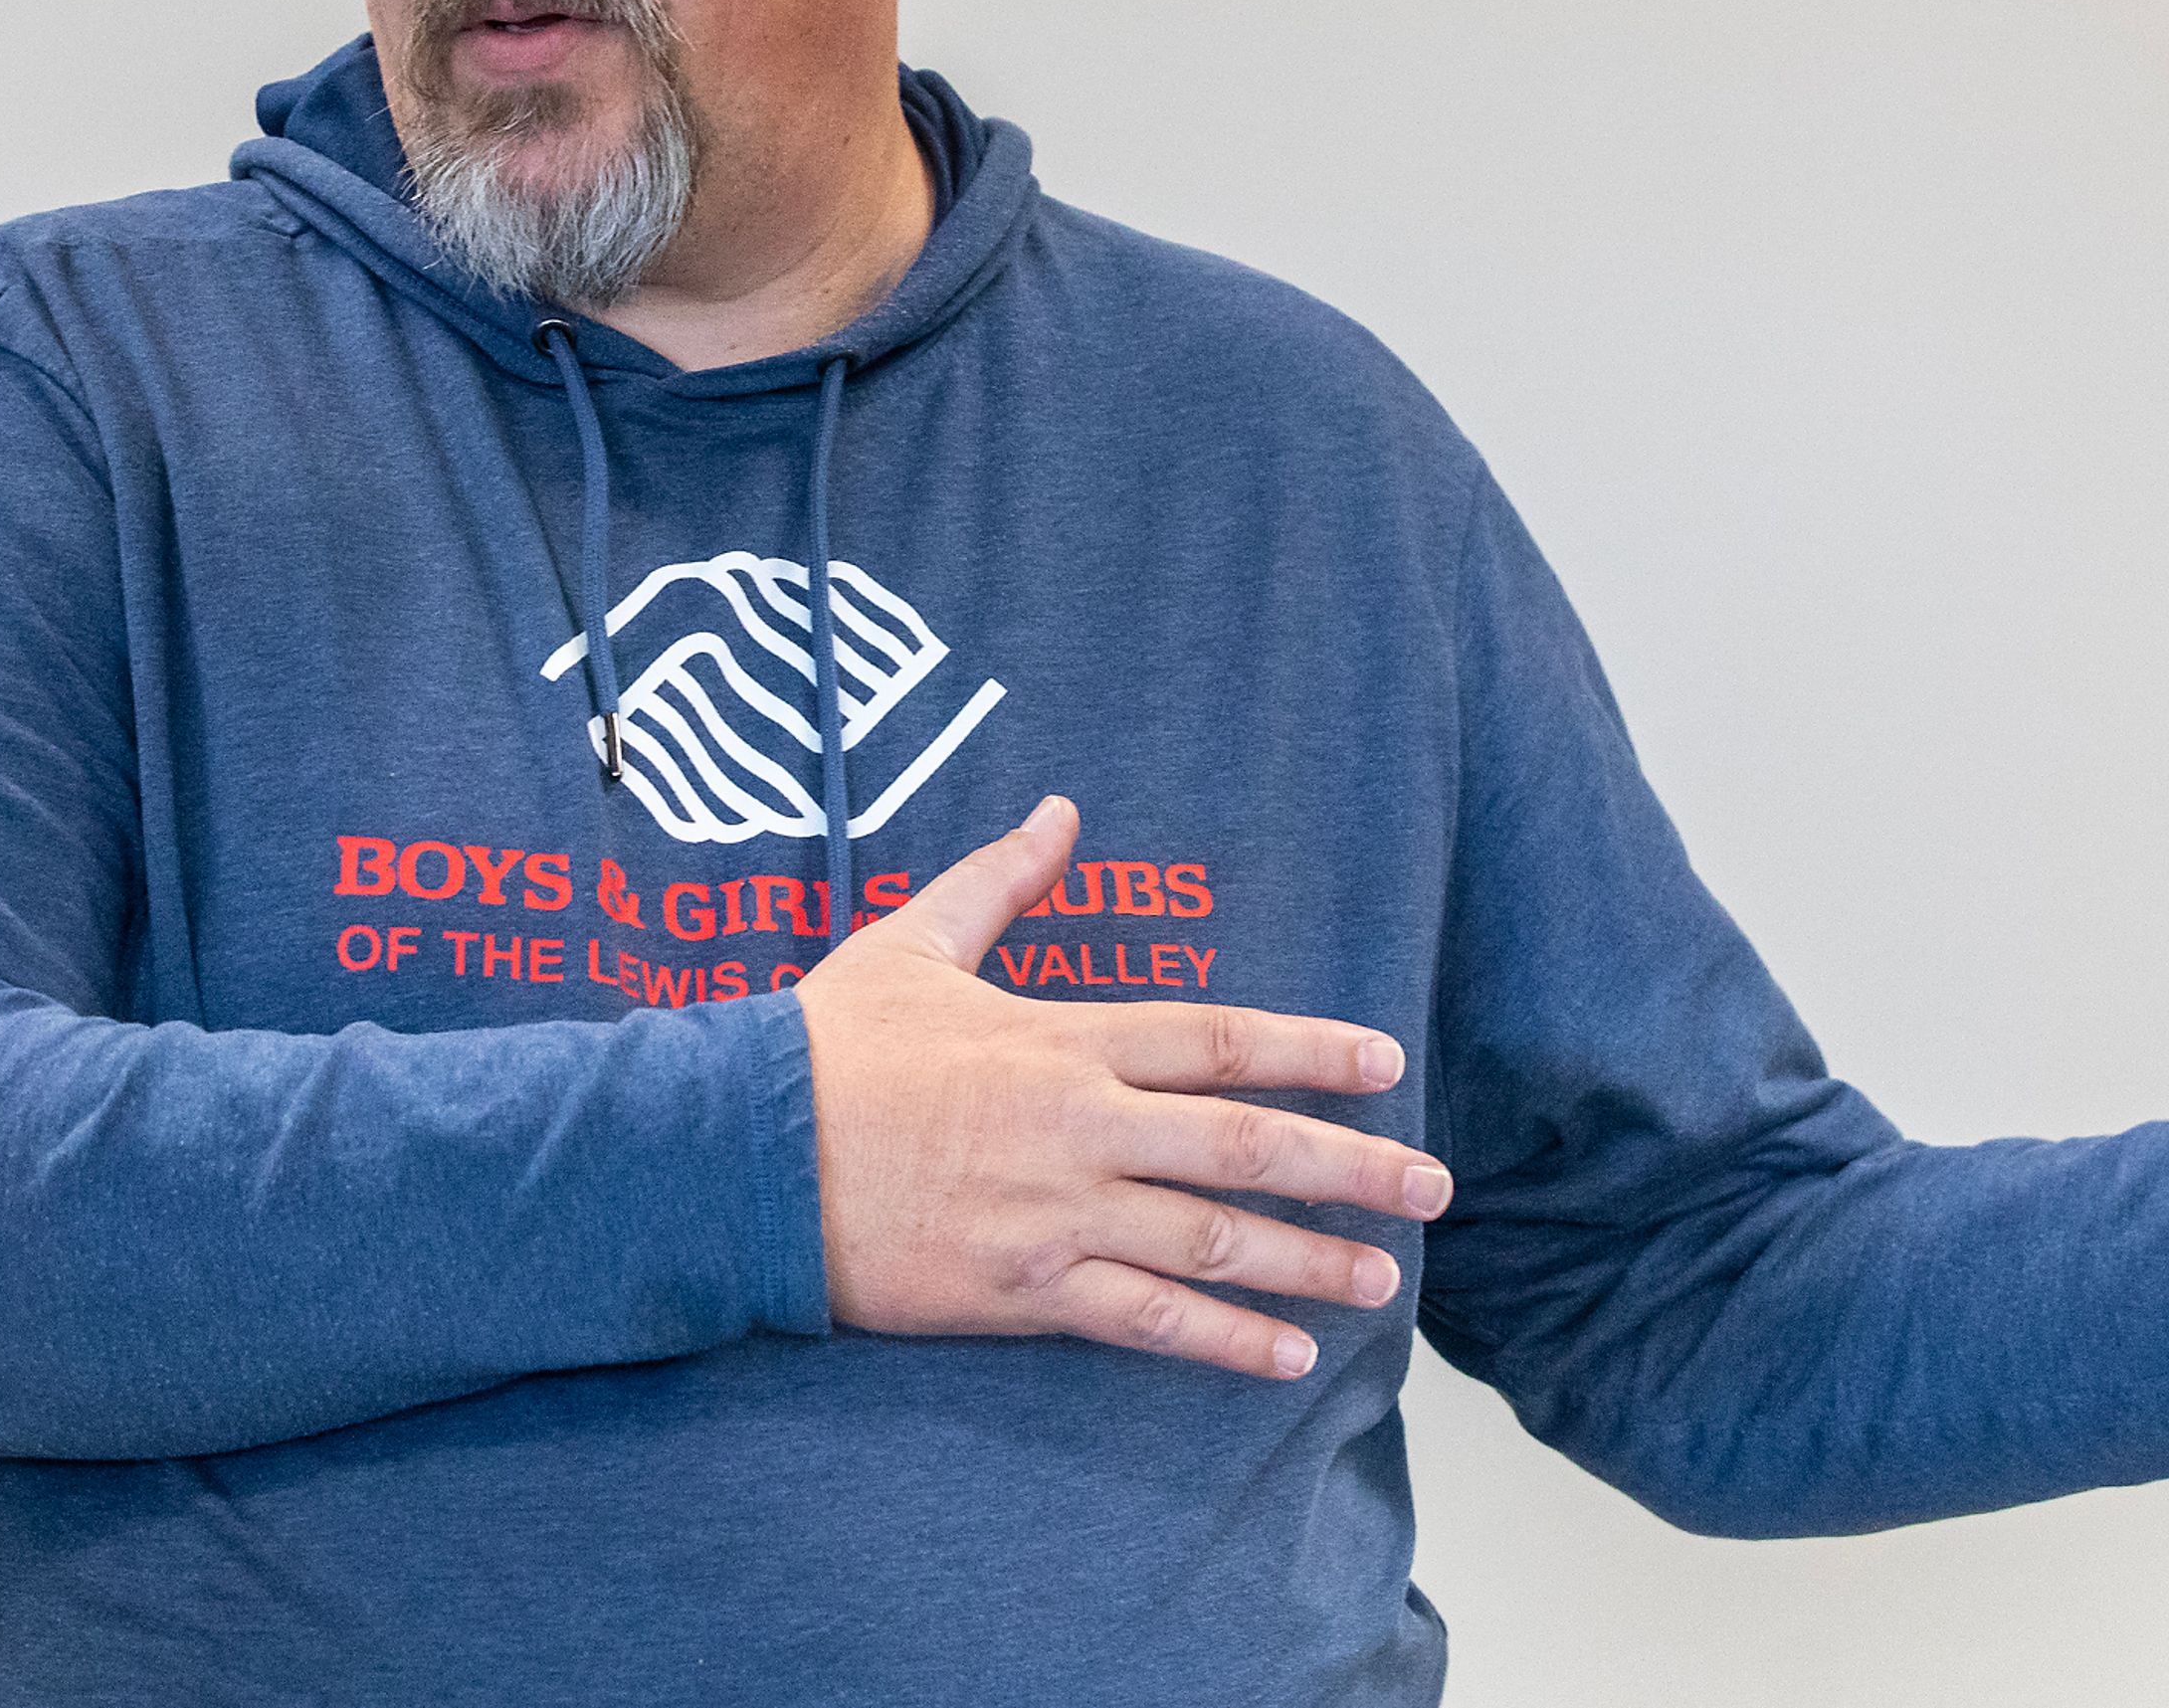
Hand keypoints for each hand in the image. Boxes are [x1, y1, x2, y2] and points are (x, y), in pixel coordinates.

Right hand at [793, 795, 1449, 1378]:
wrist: (733, 1154)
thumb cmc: (820, 1045)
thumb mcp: (912, 940)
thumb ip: (1003, 881)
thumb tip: (1060, 808)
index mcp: (1062, 1037)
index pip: (1220, 1039)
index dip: (1314, 1050)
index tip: (1387, 1063)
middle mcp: (1078, 1125)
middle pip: (1244, 1143)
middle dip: (1350, 1164)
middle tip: (1435, 1183)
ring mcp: (1054, 1213)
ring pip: (1212, 1241)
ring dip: (1308, 1262)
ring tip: (1385, 1279)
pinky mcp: (1020, 1290)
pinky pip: (1143, 1323)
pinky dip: (1221, 1344)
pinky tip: (1285, 1359)